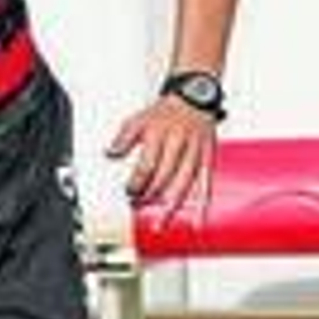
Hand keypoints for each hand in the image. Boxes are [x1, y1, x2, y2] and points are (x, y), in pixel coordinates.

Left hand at [107, 95, 218, 216]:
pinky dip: (202, 203)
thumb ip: (123, 138)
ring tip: (161, 222)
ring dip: (172, 205)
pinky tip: (198, 219)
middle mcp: (178, 142)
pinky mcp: (208, 156)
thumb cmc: (166, 111)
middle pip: (164, 175)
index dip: (137, 182)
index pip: (147, 164)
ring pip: (184, 182)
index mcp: (159, 133)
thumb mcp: (138, 119)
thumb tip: (110, 154)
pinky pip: (206, 182)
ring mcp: (195, 150)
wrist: (194, 96)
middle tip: (139, 206)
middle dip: (150, 194)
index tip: (129, 193)